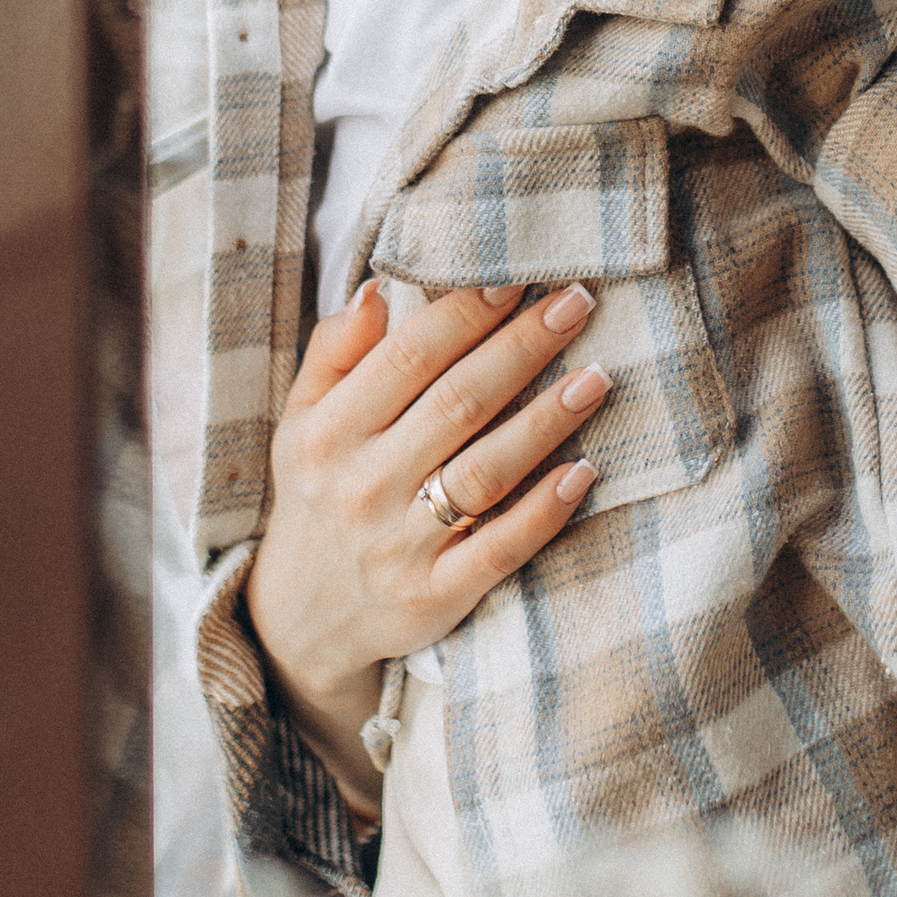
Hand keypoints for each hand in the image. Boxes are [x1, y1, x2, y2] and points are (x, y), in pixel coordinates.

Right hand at [243, 277, 612, 800]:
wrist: (300, 618)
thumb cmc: (318, 494)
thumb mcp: (302, 423)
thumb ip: (333, 353)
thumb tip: (378, 288)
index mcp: (328, 433)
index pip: (407, 358)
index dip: (466, 314)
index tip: (518, 277)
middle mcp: (361, 485)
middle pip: (457, 404)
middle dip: (522, 348)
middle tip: (578, 302)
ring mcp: (399, 545)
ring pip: (485, 473)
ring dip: (545, 422)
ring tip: (596, 378)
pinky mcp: (435, 595)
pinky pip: (500, 549)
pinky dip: (543, 511)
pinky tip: (584, 472)